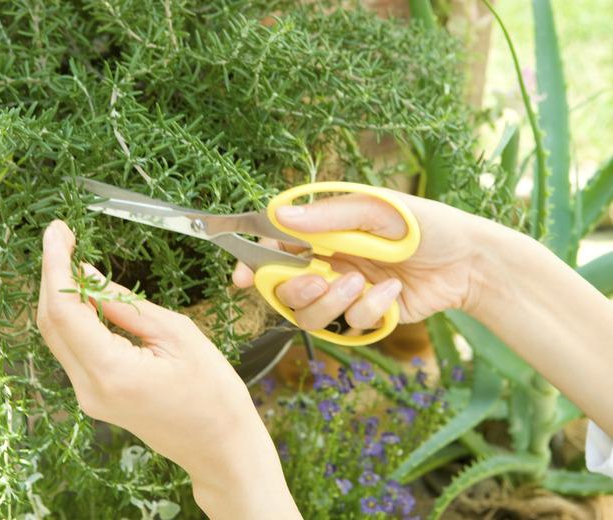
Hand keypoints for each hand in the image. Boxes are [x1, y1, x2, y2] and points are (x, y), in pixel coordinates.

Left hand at [37, 220, 299, 518]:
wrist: (221, 447)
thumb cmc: (213, 392)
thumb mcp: (176, 333)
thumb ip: (124, 303)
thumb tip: (86, 273)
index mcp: (111, 372)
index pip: (63, 310)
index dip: (54, 265)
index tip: (56, 230)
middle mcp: (89, 388)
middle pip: (50, 322)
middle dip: (51, 274)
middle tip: (62, 234)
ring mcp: (88, 397)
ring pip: (57, 335)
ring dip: (59, 294)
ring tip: (70, 255)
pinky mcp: (95, 396)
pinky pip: (73, 349)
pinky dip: (73, 316)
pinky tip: (86, 293)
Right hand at [233, 192, 488, 330]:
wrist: (469, 262)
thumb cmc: (425, 225)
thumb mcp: (377, 211)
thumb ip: (328, 217)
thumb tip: (278, 216)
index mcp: (322, 232)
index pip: (273, 247)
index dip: (253, 263)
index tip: (242, 278)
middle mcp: (327, 262)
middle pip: (284, 290)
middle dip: (297, 290)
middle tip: (321, 280)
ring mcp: (344, 292)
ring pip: (310, 315)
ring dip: (332, 303)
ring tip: (364, 285)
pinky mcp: (364, 316)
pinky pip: (350, 326)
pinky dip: (370, 312)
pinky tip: (393, 294)